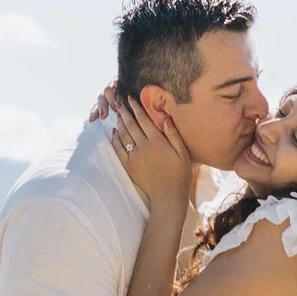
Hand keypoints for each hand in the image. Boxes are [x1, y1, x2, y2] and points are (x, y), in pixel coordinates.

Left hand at [111, 99, 194, 215]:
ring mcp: (134, 156)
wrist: (167, 197)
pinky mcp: (129, 165)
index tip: (130, 98)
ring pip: (123, 135)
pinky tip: (114, 132)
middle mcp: (143, 146)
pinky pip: (118, 149)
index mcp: (157, 141)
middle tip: (118, 101)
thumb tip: (165, 118)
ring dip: (119, 122)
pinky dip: (115, 139)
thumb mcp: (182, 153)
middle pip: (131, 125)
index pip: (144, 120)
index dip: (136, 108)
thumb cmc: (179, 175)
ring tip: (116, 112)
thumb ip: (173, 135)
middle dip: (124, 111)